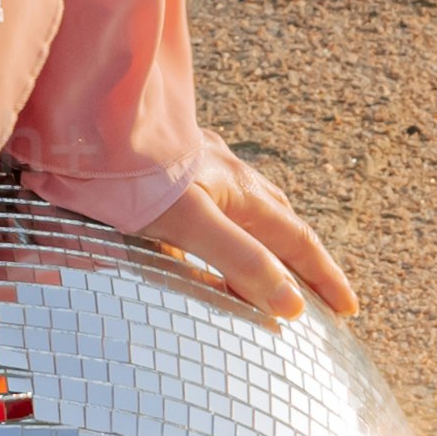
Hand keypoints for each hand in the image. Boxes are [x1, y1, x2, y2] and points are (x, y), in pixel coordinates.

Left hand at [129, 144, 356, 329]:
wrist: (88, 126)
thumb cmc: (133, 177)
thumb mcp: (191, 223)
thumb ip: (240, 261)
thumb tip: (293, 306)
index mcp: (240, 190)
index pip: (297, 240)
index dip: (324, 276)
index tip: (348, 309)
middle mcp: (228, 173)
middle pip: (280, 222)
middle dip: (304, 260)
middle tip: (320, 295)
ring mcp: (200, 164)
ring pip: (248, 207)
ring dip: (267, 240)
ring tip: (273, 267)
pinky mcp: (172, 164)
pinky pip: (214, 202)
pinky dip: (226, 228)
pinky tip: (206, 235)